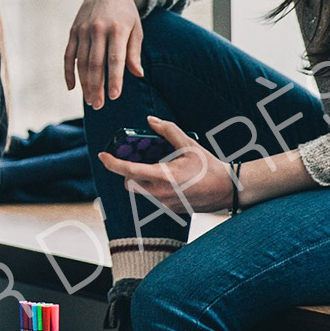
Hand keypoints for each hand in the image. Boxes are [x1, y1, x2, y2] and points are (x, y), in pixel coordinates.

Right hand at [64, 0, 143, 107]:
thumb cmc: (125, 13)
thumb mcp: (136, 29)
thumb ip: (134, 52)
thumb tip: (137, 74)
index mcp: (117, 29)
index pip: (115, 58)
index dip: (114, 79)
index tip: (114, 96)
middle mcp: (98, 29)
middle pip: (96, 64)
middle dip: (97, 87)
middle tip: (98, 105)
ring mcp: (83, 30)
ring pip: (82, 62)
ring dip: (84, 84)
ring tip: (89, 100)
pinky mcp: (73, 32)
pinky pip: (68, 56)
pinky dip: (69, 73)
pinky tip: (72, 88)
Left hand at [97, 116, 232, 213]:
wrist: (227, 190)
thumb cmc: (208, 166)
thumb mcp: (189, 145)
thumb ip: (168, 131)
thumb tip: (150, 121)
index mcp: (163, 176)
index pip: (129, 171)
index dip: (112, 163)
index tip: (102, 156)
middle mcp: (160, 193)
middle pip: (129, 183)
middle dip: (128, 173)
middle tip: (136, 161)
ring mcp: (164, 204)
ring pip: (141, 191)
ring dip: (142, 180)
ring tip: (159, 168)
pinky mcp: (169, 209)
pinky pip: (153, 198)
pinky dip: (154, 187)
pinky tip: (171, 179)